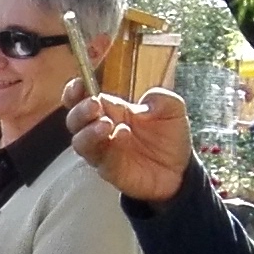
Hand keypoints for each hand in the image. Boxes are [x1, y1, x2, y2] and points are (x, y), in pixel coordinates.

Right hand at [67, 78, 192, 203]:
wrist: (178, 170)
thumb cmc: (169, 138)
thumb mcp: (172, 109)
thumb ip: (160, 97)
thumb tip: (144, 101)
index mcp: (112, 110)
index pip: (83, 98)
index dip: (75, 91)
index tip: (79, 83)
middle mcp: (102, 129)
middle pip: (75, 120)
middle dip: (80, 110)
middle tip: (94, 105)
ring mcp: (103, 150)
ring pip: (80, 142)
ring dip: (88, 132)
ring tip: (106, 124)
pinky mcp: (109, 168)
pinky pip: (99, 158)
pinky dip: (106, 148)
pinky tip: (121, 137)